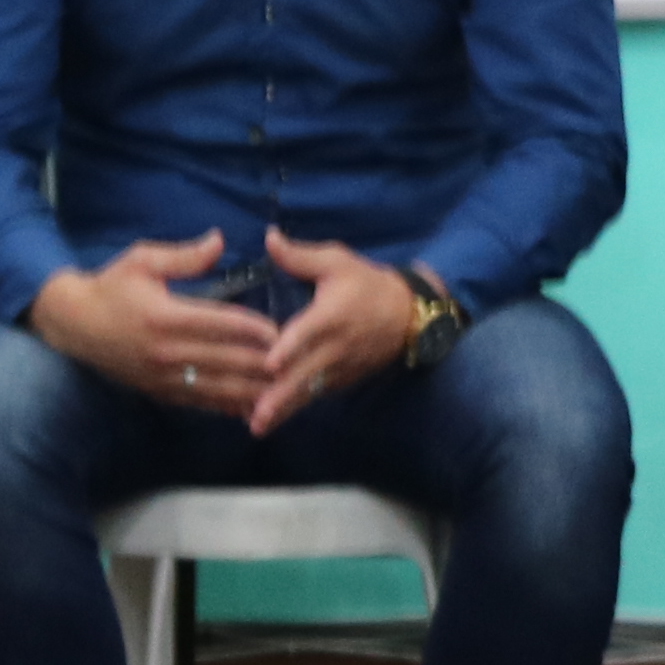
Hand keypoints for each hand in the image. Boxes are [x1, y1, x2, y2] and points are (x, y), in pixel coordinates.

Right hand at [35, 233, 287, 407]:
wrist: (74, 325)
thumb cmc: (111, 287)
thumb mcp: (142, 259)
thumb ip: (184, 255)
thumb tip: (219, 241)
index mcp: (165, 316)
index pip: (220, 324)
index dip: (254, 329)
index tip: (281, 330)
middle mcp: (166, 351)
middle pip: (226, 360)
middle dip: (262, 363)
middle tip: (294, 362)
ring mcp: (163, 376)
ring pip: (217, 387)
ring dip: (251, 390)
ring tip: (282, 390)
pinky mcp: (160, 392)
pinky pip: (200, 402)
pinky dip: (228, 405)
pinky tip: (251, 407)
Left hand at [247, 229, 424, 432]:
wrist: (407, 315)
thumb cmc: (366, 284)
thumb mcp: (337, 261)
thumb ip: (299, 256)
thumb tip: (268, 238)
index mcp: (331, 315)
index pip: (309, 333)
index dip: (290, 348)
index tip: (270, 364)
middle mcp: (335, 347)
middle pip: (306, 373)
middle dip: (281, 395)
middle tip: (257, 413)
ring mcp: (339, 368)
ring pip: (309, 391)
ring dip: (284, 409)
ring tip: (259, 426)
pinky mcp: (341, 381)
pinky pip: (315, 396)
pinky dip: (293, 409)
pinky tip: (268, 420)